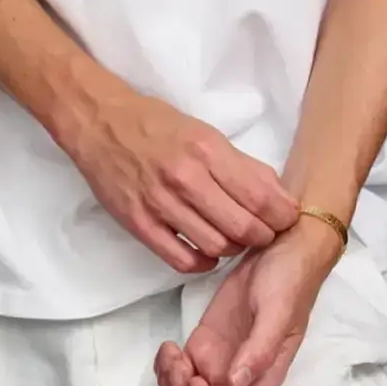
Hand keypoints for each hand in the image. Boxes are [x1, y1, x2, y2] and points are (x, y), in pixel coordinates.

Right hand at [51, 83, 298, 272]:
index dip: (282, 216)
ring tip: (233, 238)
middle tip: (263, 233)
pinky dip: (202, 262)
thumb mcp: (206, 134)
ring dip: (233, 249)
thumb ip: (243, 166)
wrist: (100, 123)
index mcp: (206, 150)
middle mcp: (185, 178)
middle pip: (242, 227)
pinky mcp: (138, 223)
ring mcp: (159, 203)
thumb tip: (279, 195)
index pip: (259, 196)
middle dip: (262, 236)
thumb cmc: (157, 126)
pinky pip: (181, 260)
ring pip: (216, 246)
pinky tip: (206, 252)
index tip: (285, 219)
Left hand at [156, 213, 342, 385]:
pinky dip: (165, 366)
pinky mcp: (203, 343)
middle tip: (178, 365)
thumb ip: (259, 350)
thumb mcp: (278, 312)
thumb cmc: (289, 281)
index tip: (197, 381)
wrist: (282, 248)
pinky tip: (167, 346)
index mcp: (260, 381)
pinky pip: (178, 369)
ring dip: (169, 385)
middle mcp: (237, 380)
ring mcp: (217, 362)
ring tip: (170, 352)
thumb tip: (234, 384)